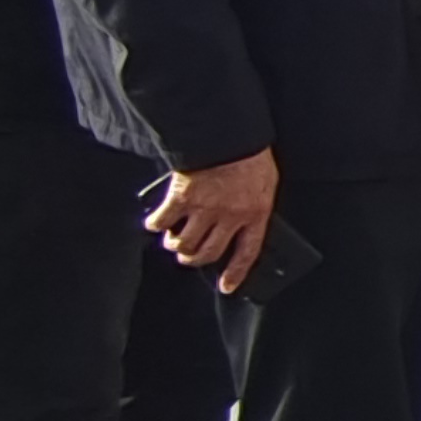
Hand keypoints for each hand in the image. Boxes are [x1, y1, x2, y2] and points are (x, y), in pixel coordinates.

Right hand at [149, 150, 279, 293]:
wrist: (228, 132)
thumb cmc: (250, 154)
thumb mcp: (265, 183)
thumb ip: (255, 205)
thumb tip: (245, 223)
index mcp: (256, 213)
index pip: (247, 253)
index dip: (235, 273)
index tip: (226, 287)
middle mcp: (229, 217)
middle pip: (207, 253)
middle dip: (194, 259)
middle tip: (188, 255)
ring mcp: (204, 209)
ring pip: (183, 243)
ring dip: (174, 244)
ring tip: (173, 237)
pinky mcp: (181, 198)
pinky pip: (162, 222)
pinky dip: (155, 224)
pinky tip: (155, 222)